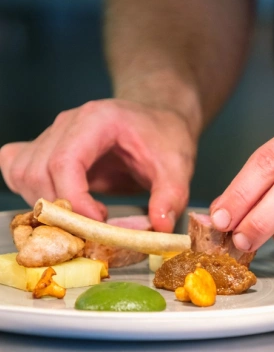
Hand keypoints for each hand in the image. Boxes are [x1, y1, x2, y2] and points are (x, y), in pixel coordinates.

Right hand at [0, 99, 196, 231]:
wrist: (154, 122)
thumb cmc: (163, 139)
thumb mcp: (178, 166)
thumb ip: (171, 195)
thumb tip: (160, 227)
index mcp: (97, 120)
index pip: (65, 161)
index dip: (74, 200)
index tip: (97, 225)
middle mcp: (67, 124)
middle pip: (39, 173)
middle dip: (62, 211)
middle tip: (93, 230)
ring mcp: (52, 134)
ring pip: (24, 175)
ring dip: (47, 208)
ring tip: (83, 218)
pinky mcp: (45, 148)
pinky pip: (17, 169)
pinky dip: (30, 193)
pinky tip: (60, 204)